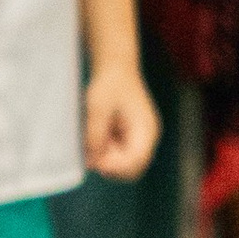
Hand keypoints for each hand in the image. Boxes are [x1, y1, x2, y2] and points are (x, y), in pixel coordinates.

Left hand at [83, 63, 161, 179]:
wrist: (116, 68)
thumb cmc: (109, 84)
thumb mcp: (97, 108)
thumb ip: (96, 135)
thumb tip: (93, 163)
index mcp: (146, 130)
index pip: (135, 162)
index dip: (114, 167)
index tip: (94, 162)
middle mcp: (147, 138)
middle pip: (133, 169)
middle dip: (111, 166)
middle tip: (90, 153)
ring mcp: (140, 138)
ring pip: (125, 165)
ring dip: (107, 160)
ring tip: (93, 140)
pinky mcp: (131, 137)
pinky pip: (120, 154)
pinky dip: (106, 152)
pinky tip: (96, 137)